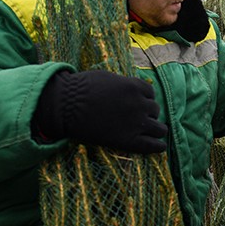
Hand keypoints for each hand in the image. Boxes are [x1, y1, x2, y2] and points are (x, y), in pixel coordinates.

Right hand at [34, 70, 167, 153]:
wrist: (65, 106)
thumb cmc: (79, 89)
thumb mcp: (107, 78)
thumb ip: (123, 84)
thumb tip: (130, 89)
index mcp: (134, 86)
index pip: (151, 93)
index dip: (144, 99)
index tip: (137, 104)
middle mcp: (139, 104)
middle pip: (155, 110)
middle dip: (147, 114)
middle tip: (136, 119)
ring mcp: (136, 123)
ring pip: (160, 128)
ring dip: (155, 129)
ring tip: (150, 133)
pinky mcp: (130, 141)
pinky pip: (154, 145)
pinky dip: (158, 146)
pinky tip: (158, 147)